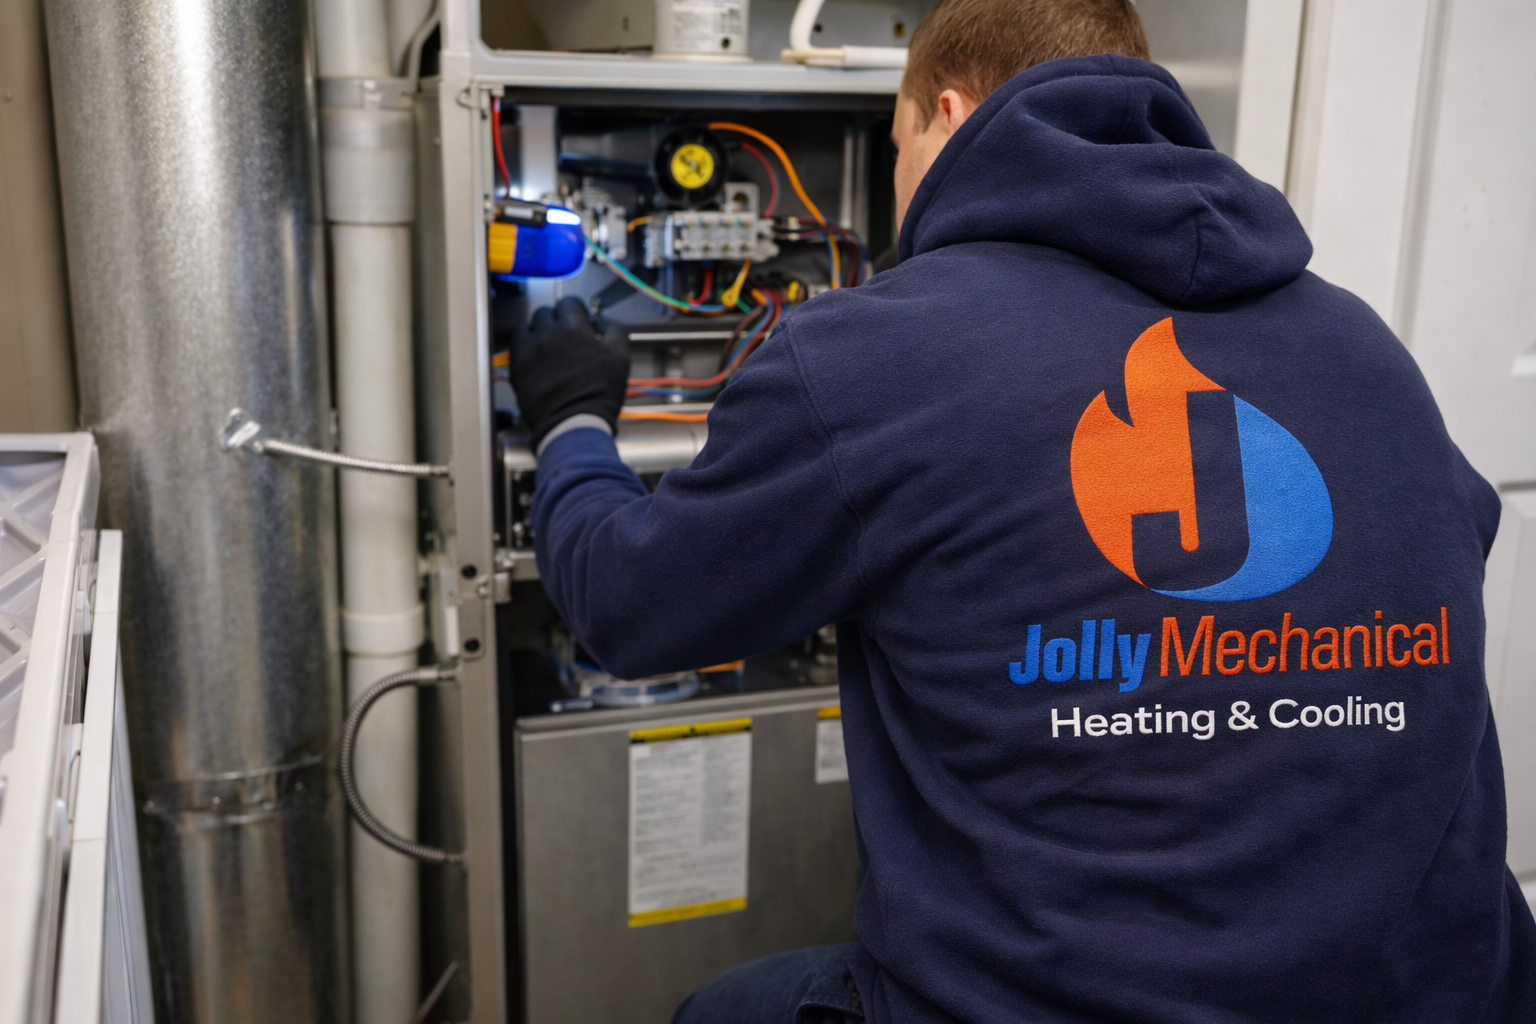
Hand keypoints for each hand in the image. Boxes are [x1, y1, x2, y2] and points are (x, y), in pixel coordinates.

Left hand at [509, 297, 629, 448]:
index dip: (575, 311)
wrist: (573, 422)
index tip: (578, 320)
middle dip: (556, 320)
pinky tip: (533, 356)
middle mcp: (548, 333)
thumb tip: (602, 321)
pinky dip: (523, 344)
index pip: (570, 303)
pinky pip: (515, 343)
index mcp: (574, 328)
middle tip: (564, 336)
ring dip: (537, 330)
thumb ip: (614, 331)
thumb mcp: (620, 358)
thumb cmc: (597, 395)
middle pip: (547, 312)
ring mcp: (529, 348)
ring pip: (527, 325)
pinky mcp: (517, 365)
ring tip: (546, 345)